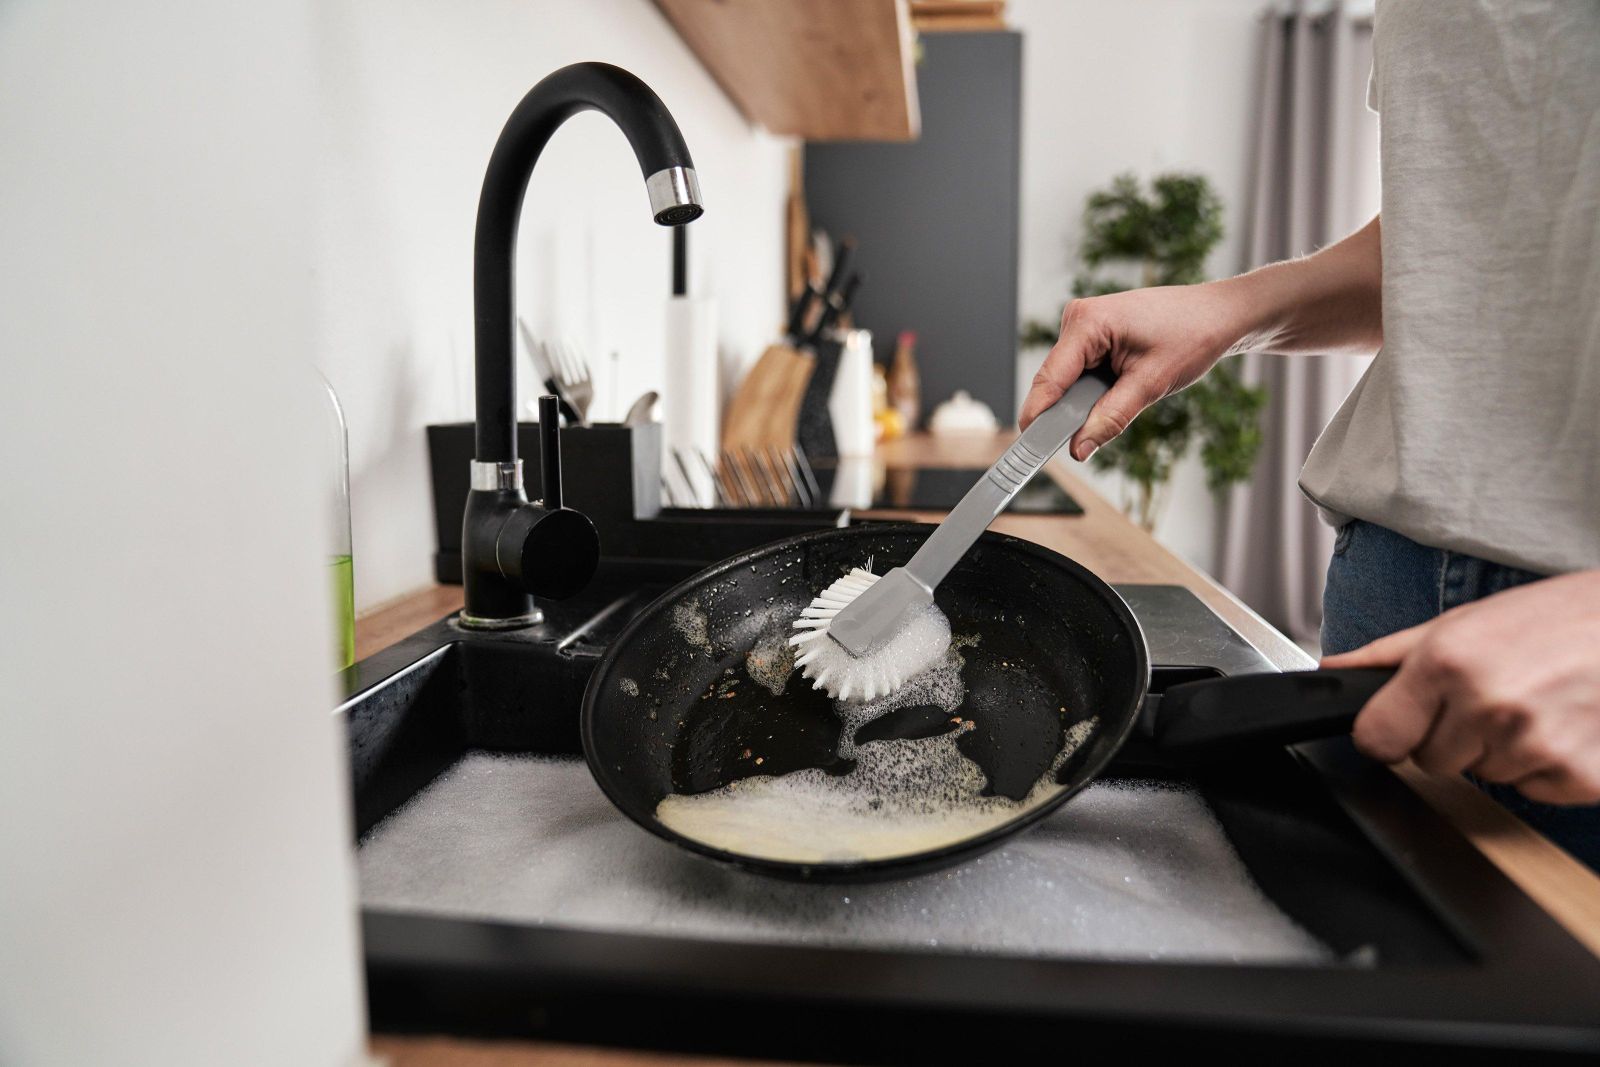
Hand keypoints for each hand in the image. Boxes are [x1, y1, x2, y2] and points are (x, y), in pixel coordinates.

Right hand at [1019, 283, 1244, 459]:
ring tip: (1126, 397)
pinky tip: (1122, 386)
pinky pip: (1082, 372)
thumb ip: (1111, 417)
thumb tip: (1079, 447)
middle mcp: (1078, 319)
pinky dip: (1095, 389)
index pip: (1049, 379)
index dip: (1038, 417)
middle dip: (1069, 412)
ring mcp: (1084, 325)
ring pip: (1068, 380)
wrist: (1219, 315)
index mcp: (1087, 322)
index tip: (1029, 450)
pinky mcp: (1094, 334)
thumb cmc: (1193, 335)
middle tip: (1089, 440)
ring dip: (1087, 399)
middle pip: (1055, 382)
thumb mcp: (1152, 384)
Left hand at [1324, 570, 1599, 804]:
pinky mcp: (1579, 775)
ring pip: (1482, 777)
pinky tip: (1564, 725)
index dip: (1387, 733)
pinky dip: (1545, 767)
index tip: (1402, 723)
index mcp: (1449, 662)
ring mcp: (1535, 744)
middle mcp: (1488, 704)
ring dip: (1500, 750)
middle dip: (1451, 737)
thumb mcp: (1466, 621)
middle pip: (1429, 762)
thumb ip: (1391, 654)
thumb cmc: (1558, 618)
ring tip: (1534, 704)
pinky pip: (1532, 791)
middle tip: (1490, 698)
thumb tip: (1331, 672)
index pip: (1377, 737)